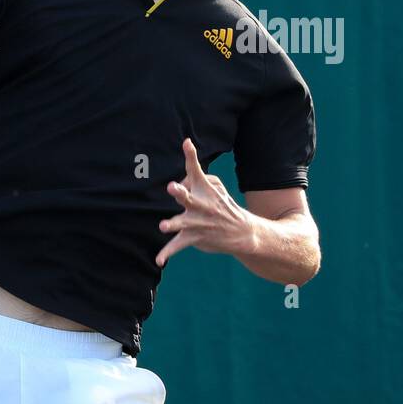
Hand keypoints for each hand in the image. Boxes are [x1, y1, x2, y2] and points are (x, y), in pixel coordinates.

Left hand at [155, 138, 254, 267]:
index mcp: (205, 190)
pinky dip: (167, 252)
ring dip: (174, 224)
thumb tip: (180, 183)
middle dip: (180, 192)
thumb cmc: (223, 206)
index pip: (196, 170)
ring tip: (163, 226)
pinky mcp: (194, 237)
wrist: (244, 232)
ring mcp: (198, 222)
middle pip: (188, 197)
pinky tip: (159, 260)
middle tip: (172, 186)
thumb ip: (196, 181)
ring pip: (183, 223)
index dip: (191, 156)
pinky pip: (178, 245)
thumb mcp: (216, 188)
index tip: (186, 142)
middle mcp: (201, 205)